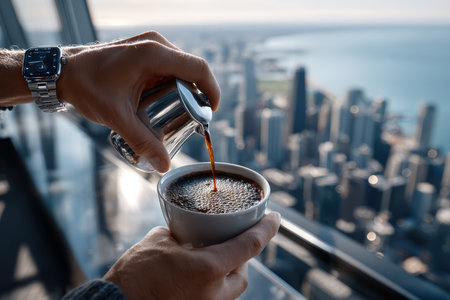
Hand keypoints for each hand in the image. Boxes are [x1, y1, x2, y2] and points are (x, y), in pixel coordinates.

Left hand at [58, 31, 219, 171]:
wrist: (64, 72)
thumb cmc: (87, 87)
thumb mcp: (117, 117)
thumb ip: (142, 142)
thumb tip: (164, 165)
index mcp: (153, 54)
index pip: (198, 68)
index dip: (212, 91)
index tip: (211, 113)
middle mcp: (155, 45)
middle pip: (191, 71)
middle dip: (195, 97)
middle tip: (190, 121)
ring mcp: (150, 45)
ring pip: (180, 70)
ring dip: (183, 91)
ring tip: (176, 115)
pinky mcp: (145, 51)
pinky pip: (168, 68)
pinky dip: (171, 85)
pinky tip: (162, 103)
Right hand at [103, 212, 280, 299]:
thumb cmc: (135, 275)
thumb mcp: (159, 241)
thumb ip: (179, 234)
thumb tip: (184, 231)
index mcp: (209, 268)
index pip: (250, 245)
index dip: (267, 228)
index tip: (276, 218)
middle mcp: (215, 292)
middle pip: (243, 271)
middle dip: (242, 256)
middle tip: (233, 241)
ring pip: (232, 287)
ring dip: (230, 271)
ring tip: (216, 257)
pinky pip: (217, 296)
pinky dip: (215, 283)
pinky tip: (201, 274)